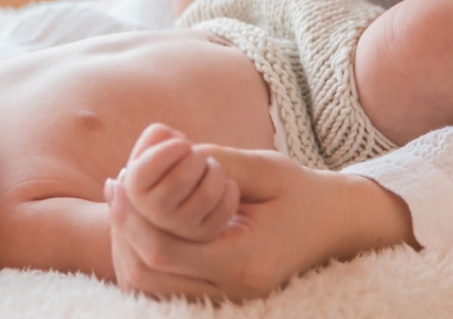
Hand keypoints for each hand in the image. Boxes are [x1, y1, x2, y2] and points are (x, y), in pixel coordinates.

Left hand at [106, 129, 414, 299]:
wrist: (338, 225)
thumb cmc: (301, 190)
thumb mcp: (264, 167)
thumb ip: (216, 160)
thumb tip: (165, 152)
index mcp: (246, 259)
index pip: (166, 250)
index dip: (132, 217)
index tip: (118, 180)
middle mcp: (235, 290)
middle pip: (150, 278)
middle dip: (123, 233)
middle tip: (114, 188)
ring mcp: (229, 300)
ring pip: (152, 290)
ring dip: (128, 247)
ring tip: (122, 202)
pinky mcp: (222, 297)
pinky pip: (167, 288)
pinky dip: (145, 257)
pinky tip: (140, 221)